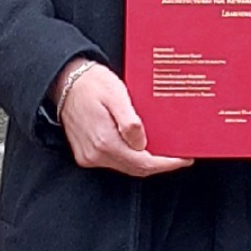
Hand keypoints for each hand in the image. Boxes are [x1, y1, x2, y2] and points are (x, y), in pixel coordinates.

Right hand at [52, 60, 192, 177]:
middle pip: (136, 169)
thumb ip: (129, 122)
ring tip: (164, 152)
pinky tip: (141, 148)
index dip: (166, 164)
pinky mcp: (86, 155)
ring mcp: (89, 157)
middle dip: (159, 165)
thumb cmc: (92, 84)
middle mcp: (96, 154)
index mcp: (104, 141)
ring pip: (126, 167)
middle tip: (179, 156)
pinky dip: (130, 158)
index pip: (143, 163)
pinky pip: (115, 162)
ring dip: (145, 162)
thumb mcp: (116, 94)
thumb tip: (142, 144)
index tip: (184, 159)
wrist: (66, 82)